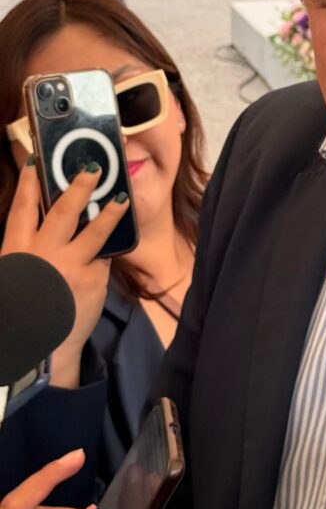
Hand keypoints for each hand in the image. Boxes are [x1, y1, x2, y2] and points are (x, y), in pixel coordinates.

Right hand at [1, 161, 130, 387]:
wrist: (38, 348)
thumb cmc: (26, 307)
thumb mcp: (19, 273)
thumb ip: (33, 247)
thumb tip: (53, 224)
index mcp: (18, 250)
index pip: (22, 208)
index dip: (28, 183)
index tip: (35, 160)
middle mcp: (44, 253)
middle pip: (63, 210)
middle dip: (79, 186)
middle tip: (93, 167)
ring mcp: (71, 264)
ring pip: (95, 230)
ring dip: (111, 211)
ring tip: (123, 197)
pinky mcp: (93, 278)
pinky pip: (103, 259)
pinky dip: (105, 257)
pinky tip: (109, 257)